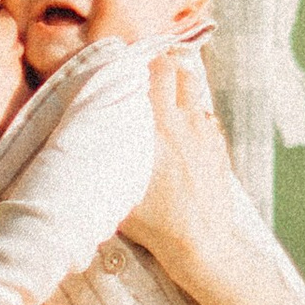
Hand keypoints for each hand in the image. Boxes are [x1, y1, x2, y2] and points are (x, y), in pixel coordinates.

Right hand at [116, 44, 237, 273]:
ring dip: (181, 87)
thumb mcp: (119, 188)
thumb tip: (84, 136)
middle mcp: (185, 123)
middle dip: (165, 66)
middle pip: (180, 72)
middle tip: (150, 71)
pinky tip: (182, 128)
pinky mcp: (219, 149)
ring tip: (166, 95)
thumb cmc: (154, 222)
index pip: (158, 71)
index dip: (146, 61)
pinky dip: (194, 114)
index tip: (133, 62)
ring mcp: (206, 134)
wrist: (200, 243)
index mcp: (159, 126)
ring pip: (196, 91)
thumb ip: (106, 156)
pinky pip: (207, 118)